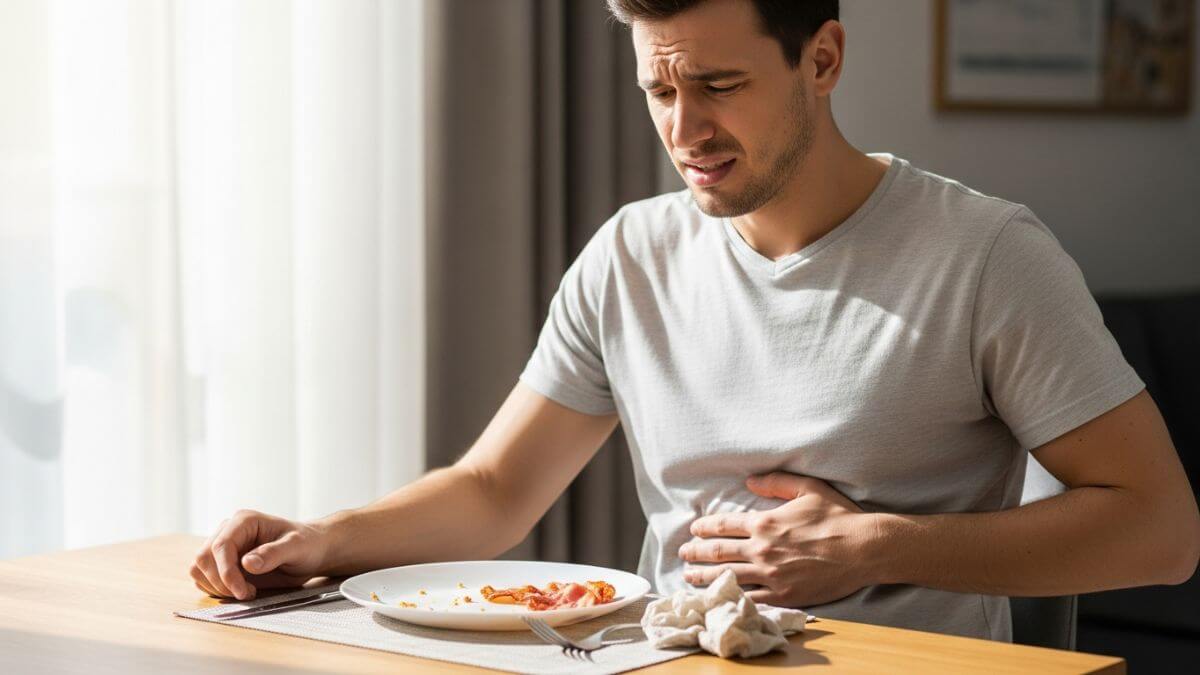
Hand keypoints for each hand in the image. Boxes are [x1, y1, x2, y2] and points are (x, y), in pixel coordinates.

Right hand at [190, 510, 331, 599]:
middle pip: (203, 558)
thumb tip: (247, 562)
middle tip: (247, 594)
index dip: (226, 572)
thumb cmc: (306, 544)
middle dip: (221, 582)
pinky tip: (241, 590)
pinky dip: (217, 589)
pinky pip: (204, 578)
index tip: (242, 591)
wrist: (311, 552)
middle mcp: (229, 531)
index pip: (221, 546)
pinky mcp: (222, 564)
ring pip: (199, 569)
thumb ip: (273, 553)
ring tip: (247, 591)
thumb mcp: (297, 547)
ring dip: (217, 587)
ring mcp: (223, 548)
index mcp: (244, 521)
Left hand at [678, 472, 883, 606]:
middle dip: (695, 553)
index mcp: (765, 522)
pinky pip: (751, 598)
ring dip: (704, 577)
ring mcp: (771, 575)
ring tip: (690, 577)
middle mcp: (762, 549)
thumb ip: (776, 482)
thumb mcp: (808, 488)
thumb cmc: (838, 516)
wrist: (865, 549)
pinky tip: (720, 596)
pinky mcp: (784, 595)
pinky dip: (731, 597)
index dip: (703, 527)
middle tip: (682, 554)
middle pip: (717, 552)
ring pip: (728, 576)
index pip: (723, 525)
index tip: (693, 528)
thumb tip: (749, 479)